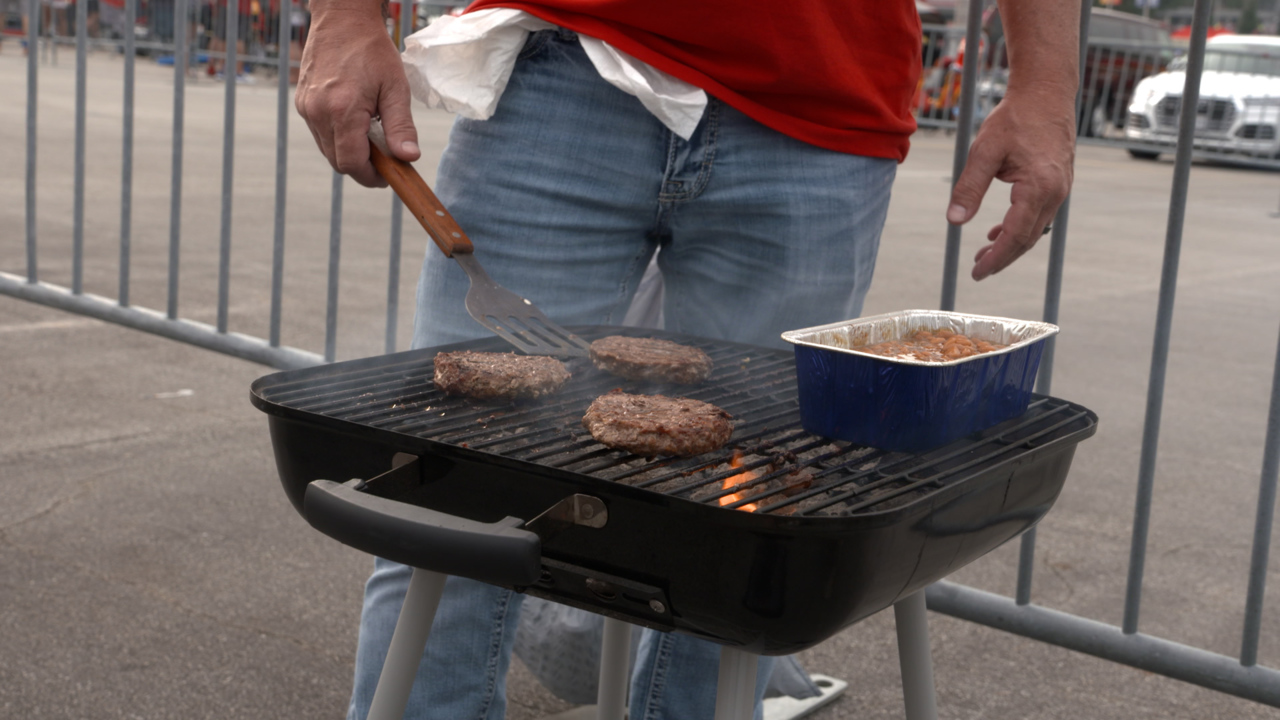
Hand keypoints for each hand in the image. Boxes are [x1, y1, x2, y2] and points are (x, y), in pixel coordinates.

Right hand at [294, 4, 419, 186]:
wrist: (342, 19)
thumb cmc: (372, 50)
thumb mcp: (395, 88)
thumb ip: (401, 127)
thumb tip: (409, 158)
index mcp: (342, 110)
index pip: (351, 163)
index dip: (371, 176)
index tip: (388, 176)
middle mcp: (317, 112)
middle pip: (338, 161)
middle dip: (362, 167)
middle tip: (385, 160)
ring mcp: (306, 108)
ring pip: (327, 150)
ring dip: (350, 152)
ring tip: (373, 137)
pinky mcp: (303, 103)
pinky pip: (320, 133)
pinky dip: (338, 137)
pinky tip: (356, 123)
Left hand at [946, 87, 1074, 280]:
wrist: (1046, 92)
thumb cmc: (1014, 118)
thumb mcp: (984, 152)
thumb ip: (969, 188)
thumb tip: (954, 221)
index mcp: (1039, 187)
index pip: (1015, 236)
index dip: (996, 258)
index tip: (977, 273)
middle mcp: (1056, 192)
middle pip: (1028, 238)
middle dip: (1003, 257)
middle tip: (977, 269)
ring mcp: (1060, 187)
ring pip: (1035, 228)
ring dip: (1011, 244)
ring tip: (984, 253)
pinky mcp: (1059, 181)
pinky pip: (1040, 214)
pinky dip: (1020, 226)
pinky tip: (999, 231)